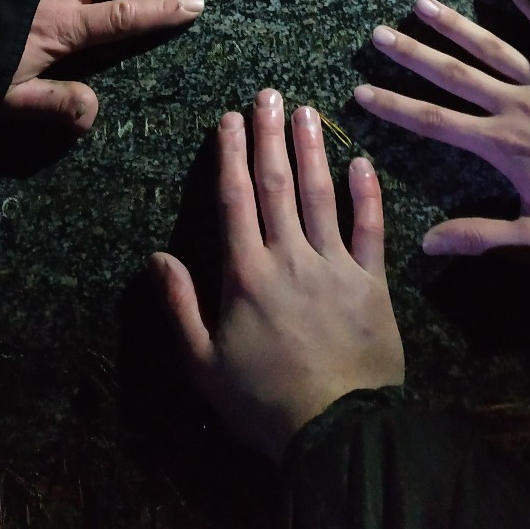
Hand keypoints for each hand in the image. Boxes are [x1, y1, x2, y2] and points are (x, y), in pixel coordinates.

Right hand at [153, 90, 403, 462]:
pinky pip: (371, 229)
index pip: (235, 200)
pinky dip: (367, 193)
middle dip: (269, 136)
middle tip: (266, 95)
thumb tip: (156, 257)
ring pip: (321, 195)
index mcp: (246, 274)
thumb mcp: (203, 364)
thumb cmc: (264, 403)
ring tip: (305, 111)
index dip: (230, 156)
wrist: (338, 433)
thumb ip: (179, 307)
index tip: (229, 119)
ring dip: (312, 150)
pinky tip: (361, 161)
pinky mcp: (373, 283)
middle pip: (276, 185)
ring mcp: (335, 266)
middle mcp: (289, 257)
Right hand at [355, 0, 529, 254]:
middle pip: (452, 75)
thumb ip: (482, 237)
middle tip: (378, 34)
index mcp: (500, 144)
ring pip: (491, 46)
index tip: (360, 91)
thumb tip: (428, 246)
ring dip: (454, 25)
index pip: (434, 122)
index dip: (394, 106)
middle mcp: (514, 104)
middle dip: (411, 54)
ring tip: (421, 3)